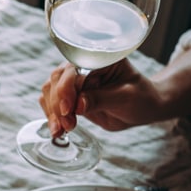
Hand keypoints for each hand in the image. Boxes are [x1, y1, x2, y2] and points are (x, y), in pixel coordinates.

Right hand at [39, 60, 158, 137]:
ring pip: (49, 92)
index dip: (66, 89)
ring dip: (52, 112)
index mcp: (99, 59)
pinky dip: (51, 117)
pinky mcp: (69, 97)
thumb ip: (102, 99)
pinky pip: (50, 103)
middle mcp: (83, 66)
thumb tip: (78, 105)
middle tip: (68, 124)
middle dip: (58, 104)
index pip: (73, 70)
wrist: (141, 107)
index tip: (69, 110)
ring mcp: (74, 82)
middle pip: (56, 80)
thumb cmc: (140, 97)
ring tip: (61, 130)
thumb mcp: (125, 97)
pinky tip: (57, 130)